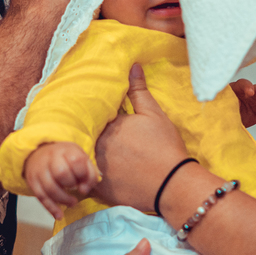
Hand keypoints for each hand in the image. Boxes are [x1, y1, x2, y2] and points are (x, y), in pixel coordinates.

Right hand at [23, 142, 98, 219]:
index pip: (76, 161)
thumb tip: (84, 190)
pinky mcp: (32, 181)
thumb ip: (89, 173)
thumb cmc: (66, 158)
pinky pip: (41, 197)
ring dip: (63, 199)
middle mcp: (50, 157)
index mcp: (66, 150)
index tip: (85, 182)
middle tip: (76, 189)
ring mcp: (39, 170)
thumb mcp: (81, 158)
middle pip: (61, 173)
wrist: (39, 151)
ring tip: (72, 203)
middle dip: (71, 184)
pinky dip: (51, 208)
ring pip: (49, 188)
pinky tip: (59, 216)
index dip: (83, 174)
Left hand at [93, 64, 188, 207]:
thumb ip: (139, 91)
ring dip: (84, 153)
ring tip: (92, 154)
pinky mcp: (98, 188)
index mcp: (109, 124)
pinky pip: (84, 180)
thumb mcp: (154, 114)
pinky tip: (91, 174)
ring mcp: (96, 168)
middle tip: (99, 136)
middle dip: (88, 132)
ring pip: (83, 157)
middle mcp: (97, 145)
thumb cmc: (165, 147)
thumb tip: (132, 66)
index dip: (97, 114)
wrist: (172, 184)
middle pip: (86, 135)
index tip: (99, 114)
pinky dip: (85, 176)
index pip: (95, 114)